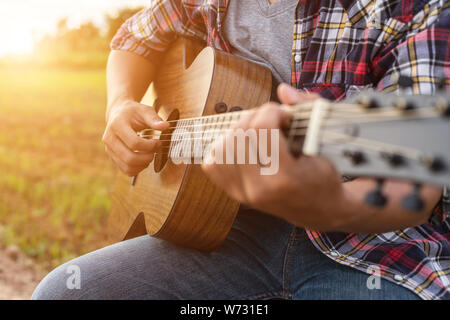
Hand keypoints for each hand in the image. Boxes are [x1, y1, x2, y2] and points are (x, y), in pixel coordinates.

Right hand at [102, 99, 168, 175]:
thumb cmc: (133, 112)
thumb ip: (154, 119)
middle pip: (129, 158)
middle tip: (155, 151)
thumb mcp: (144, 110)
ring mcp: (109, 149)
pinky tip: (144, 160)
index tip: (158, 142)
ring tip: (150, 155)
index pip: (134, 143)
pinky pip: (126, 170)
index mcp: (117, 125)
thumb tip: (165, 126)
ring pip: (127, 167)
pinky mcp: (112, 157)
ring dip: (143, 165)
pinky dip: (138, 169)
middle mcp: (109, 138)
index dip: (149, 146)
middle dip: (147, 158)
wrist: (118, 113)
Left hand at [202, 84, 350, 230]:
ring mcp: (243, 193)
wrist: (317, 208)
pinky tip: (244, 147)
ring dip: (239, 131)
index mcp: (285, 178)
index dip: (273, 111)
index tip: (285, 115)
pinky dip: (224, 149)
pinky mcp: (234, 194)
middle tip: (273, 122)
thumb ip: (309, 109)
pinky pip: (212, 163)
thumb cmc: (323, 174)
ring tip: (259, 134)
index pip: (262, 128)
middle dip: (256, 117)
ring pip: (222, 146)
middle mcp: (258, 189)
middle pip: (240, 133)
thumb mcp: (325, 142)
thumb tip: (283, 90)